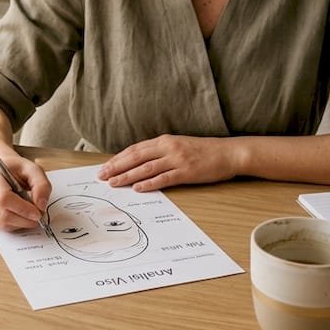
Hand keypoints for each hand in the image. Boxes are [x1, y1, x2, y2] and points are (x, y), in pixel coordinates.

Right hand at [0, 155, 51, 231]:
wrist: (0, 169)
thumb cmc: (15, 169)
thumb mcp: (33, 169)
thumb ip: (41, 185)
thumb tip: (41, 205)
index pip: (3, 197)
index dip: (22, 208)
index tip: (38, 213)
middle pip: (2, 213)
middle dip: (24, 219)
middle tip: (38, 216)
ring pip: (1, 222)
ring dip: (20, 223)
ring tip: (30, 215)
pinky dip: (14, 224)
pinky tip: (20, 215)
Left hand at [96, 134, 237, 191]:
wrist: (228, 153)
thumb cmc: (204, 151)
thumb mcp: (179, 146)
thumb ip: (161, 152)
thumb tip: (140, 162)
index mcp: (165, 140)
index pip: (135, 149)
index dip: (118, 158)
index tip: (105, 166)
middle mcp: (168, 147)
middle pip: (136, 157)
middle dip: (117, 166)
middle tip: (102, 176)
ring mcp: (177, 159)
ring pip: (146, 168)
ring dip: (127, 175)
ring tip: (114, 182)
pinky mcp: (187, 172)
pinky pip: (164, 178)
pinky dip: (149, 183)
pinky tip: (138, 188)